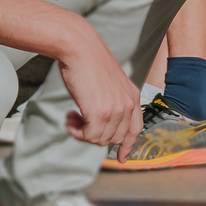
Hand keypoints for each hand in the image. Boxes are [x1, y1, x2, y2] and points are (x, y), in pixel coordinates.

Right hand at [57, 16, 143, 160]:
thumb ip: (111, 103)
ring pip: (100, 139)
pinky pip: (89, 136)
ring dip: (82, 132)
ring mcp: (116, 110)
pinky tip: (69, 117)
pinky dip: (76, 132)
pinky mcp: (101, 113)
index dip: (128, 146)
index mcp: (132, 96)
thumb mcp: (108, 84)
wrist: (79, 47)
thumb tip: (102, 127)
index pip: (136, 129)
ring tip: (71, 116)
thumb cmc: (88, 62)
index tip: (121, 158)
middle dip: (94, 135)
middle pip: (114, 138)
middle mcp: (128, 104)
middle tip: (76, 122)